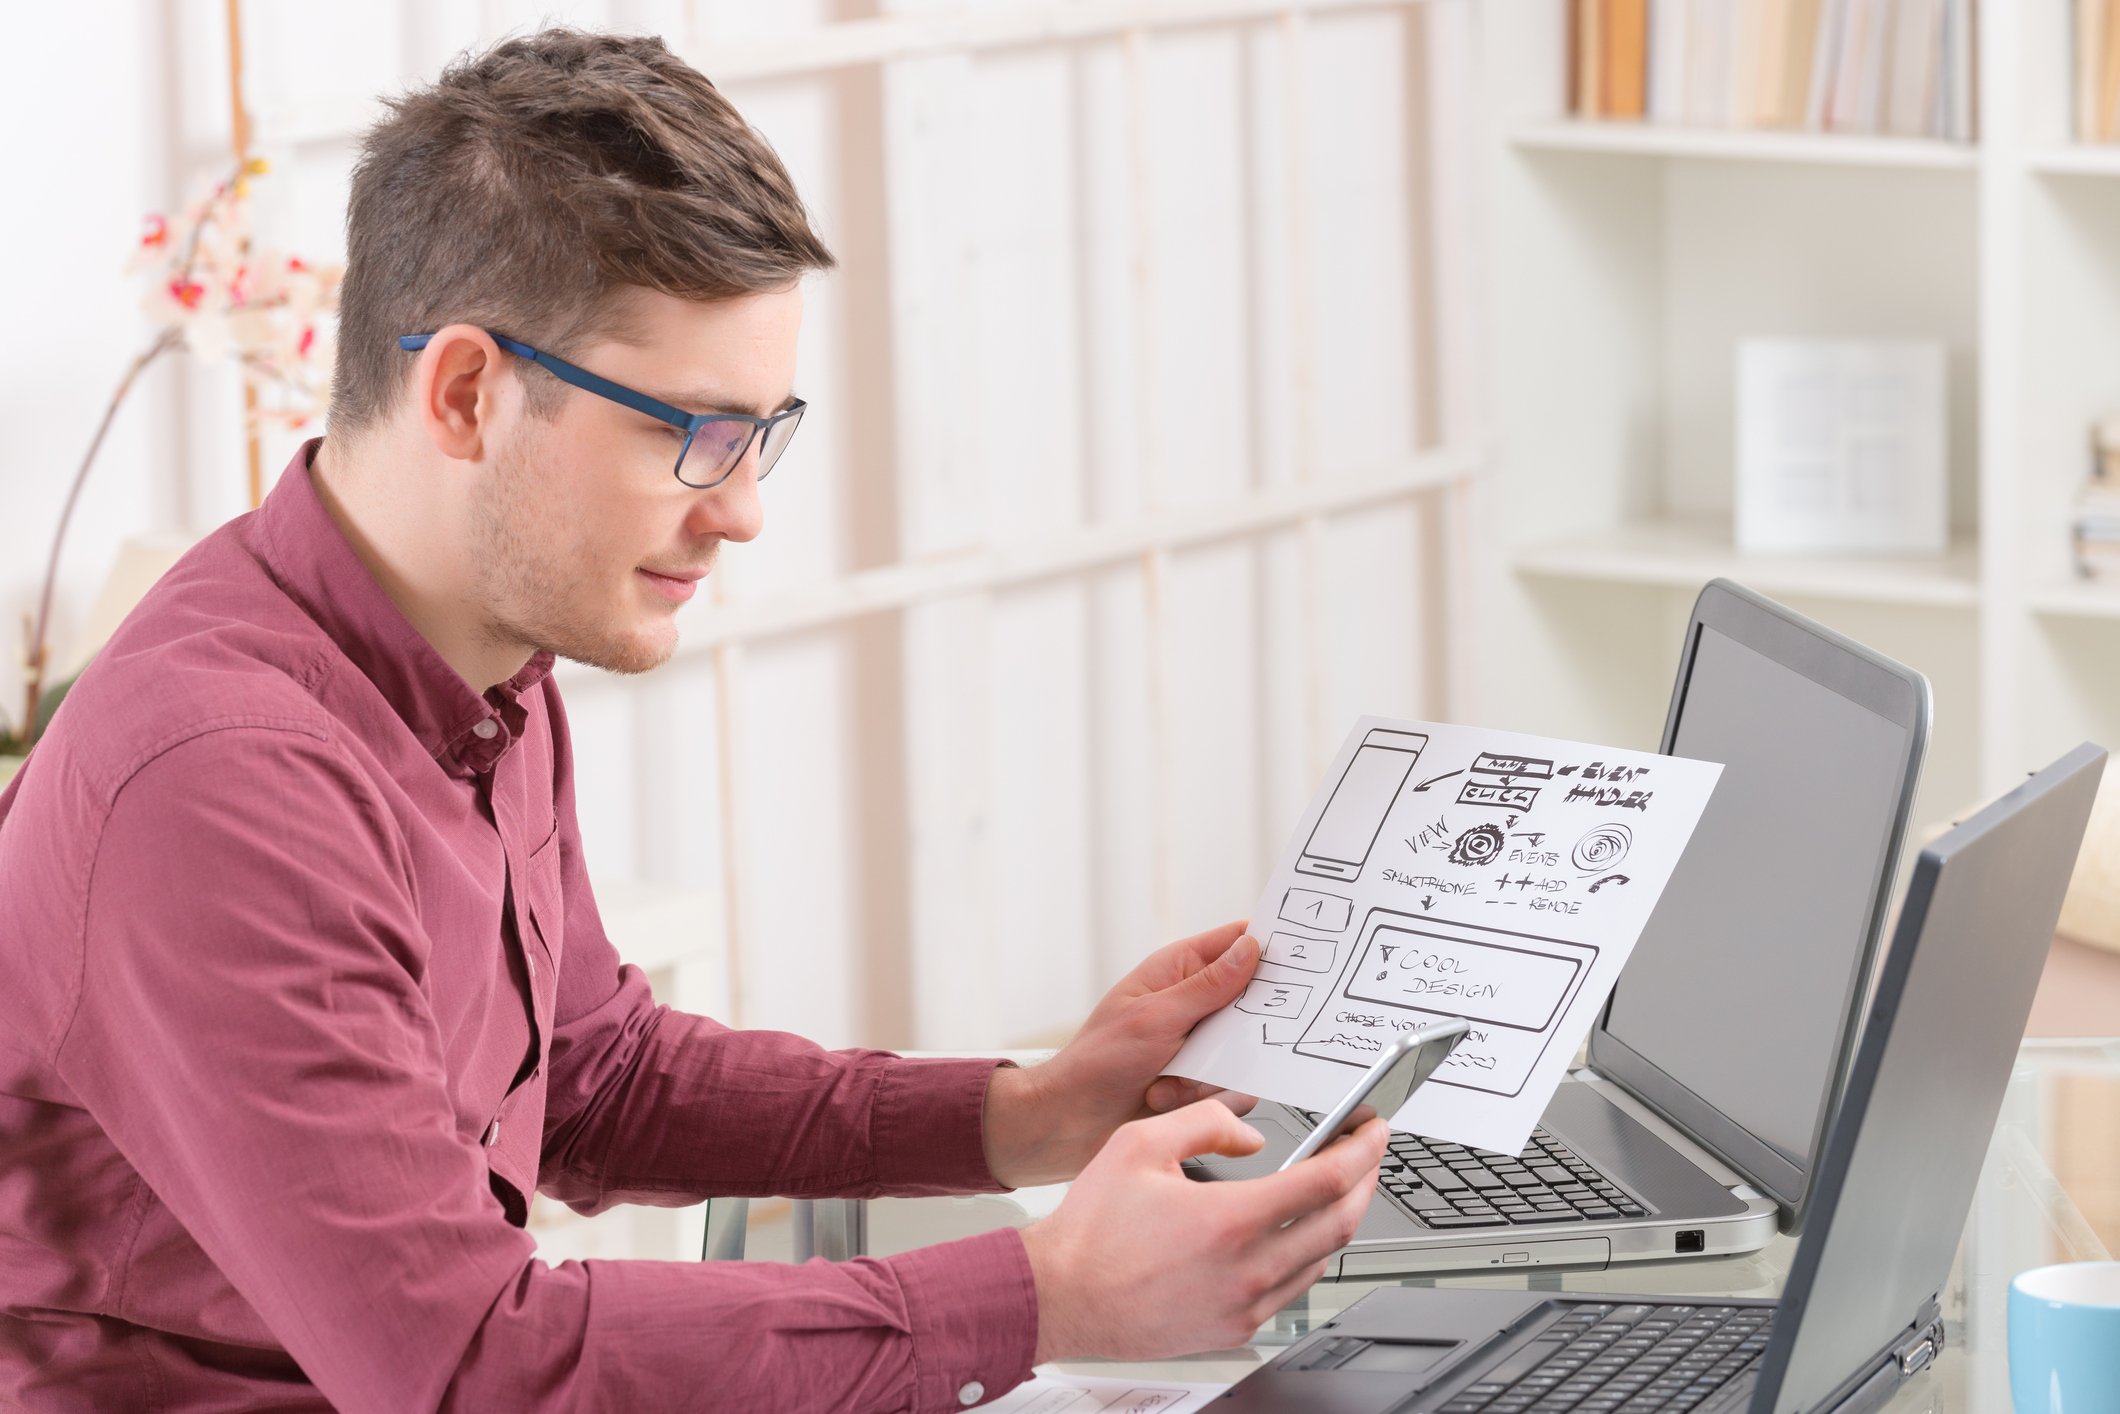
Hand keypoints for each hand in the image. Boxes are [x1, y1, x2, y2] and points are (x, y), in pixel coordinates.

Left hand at [982, 922, 1261, 1187]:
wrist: (1071, 1125)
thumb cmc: (1097, 1062)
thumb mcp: (1155, 1017)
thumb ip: (1208, 987)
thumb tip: (1251, 949)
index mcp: (1177, 971)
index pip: (1237, 942)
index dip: (1270, 944)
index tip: (1302, 957)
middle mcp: (1193, 1004)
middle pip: (1254, 1002)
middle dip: (1241, 1029)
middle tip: (1217, 1041)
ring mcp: (1201, 1045)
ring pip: (1247, 1051)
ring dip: (1211, 1072)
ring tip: (1169, 1079)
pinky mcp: (1204, 1082)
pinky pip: (1236, 1088)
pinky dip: (1205, 1096)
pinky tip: (1168, 1097)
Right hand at [1019, 1100, 1385, 1360]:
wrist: (1060, 1296)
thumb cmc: (1091, 1230)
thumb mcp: (1140, 1143)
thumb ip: (1205, 1123)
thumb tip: (1249, 1134)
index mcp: (1230, 1219)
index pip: (1326, 1180)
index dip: (1362, 1150)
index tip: (1373, 1131)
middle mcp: (1247, 1269)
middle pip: (1340, 1223)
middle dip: (1365, 1182)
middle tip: (1366, 1156)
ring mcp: (1244, 1305)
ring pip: (1321, 1260)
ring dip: (1338, 1220)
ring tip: (1332, 1190)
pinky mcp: (1234, 1329)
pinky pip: (1290, 1290)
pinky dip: (1305, 1256)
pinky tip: (1291, 1235)